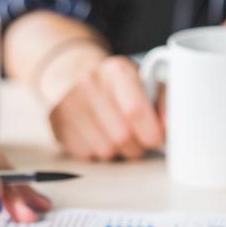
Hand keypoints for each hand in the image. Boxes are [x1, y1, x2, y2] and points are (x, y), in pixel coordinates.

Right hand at [49, 56, 164, 160]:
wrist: (75, 73)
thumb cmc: (119, 84)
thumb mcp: (147, 82)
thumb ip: (165, 103)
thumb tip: (168, 128)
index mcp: (116, 70)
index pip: (134, 111)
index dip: (151, 133)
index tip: (156, 137)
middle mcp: (88, 84)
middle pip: (122, 137)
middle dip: (137, 145)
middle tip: (138, 137)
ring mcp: (68, 105)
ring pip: (106, 151)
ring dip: (118, 151)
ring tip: (117, 134)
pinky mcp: (57, 124)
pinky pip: (88, 155)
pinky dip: (99, 152)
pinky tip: (99, 135)